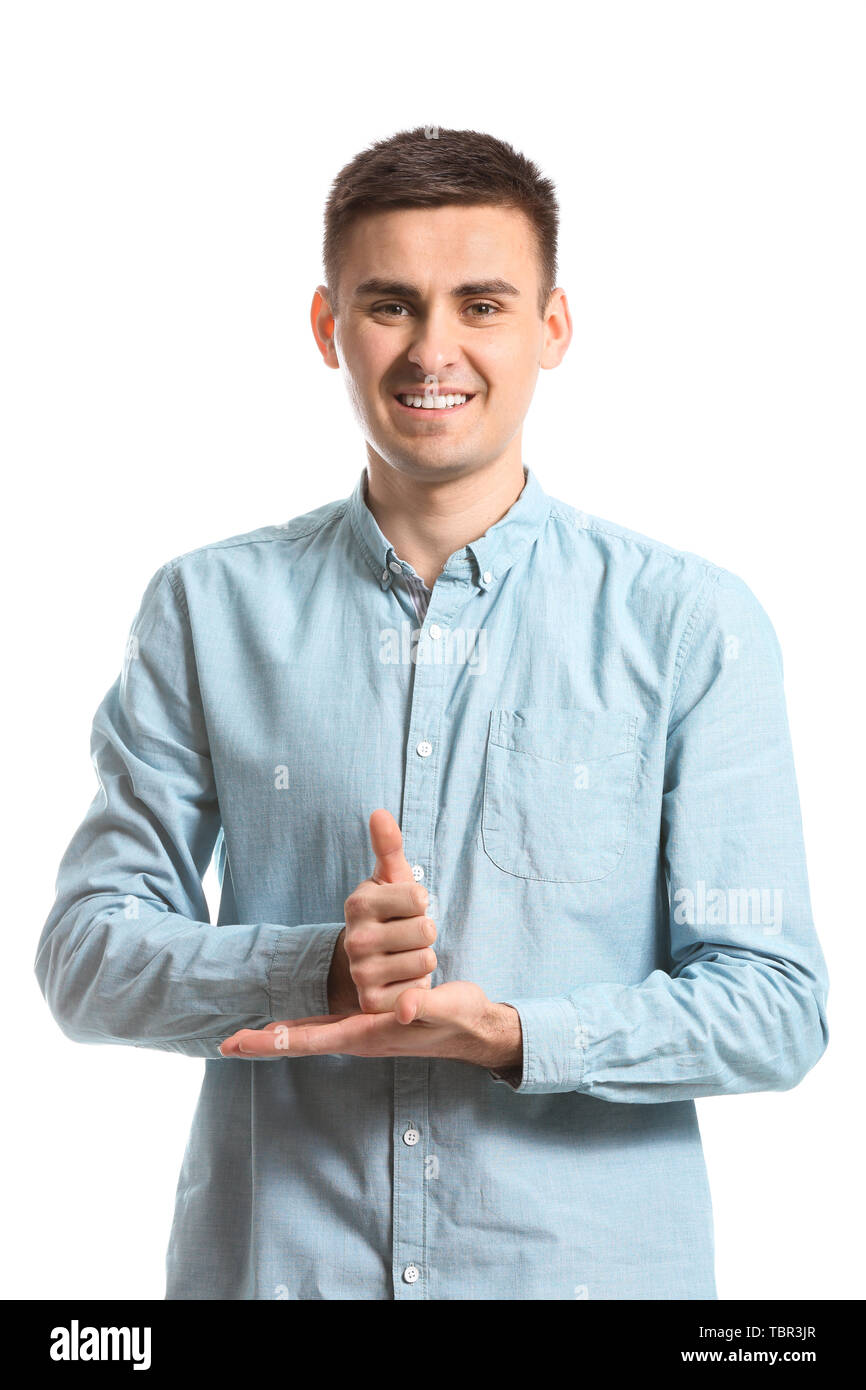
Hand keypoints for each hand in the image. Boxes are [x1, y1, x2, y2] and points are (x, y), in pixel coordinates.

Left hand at [219, 981, 522, 1071]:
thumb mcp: (445, 1008)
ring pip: (312, 1034)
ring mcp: (362, 1033)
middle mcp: (359, 1037)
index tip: (239, 1044)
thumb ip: (424, 1006)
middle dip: (266, 1042)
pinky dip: (304, 1024)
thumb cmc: (460, 1017)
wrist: (475, 1029)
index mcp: (369, 1034)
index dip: (274, 1040)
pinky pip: (327, 1026)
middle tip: (227, 1044)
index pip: (312, 1039)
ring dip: (281, 1035)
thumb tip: (403, 1006)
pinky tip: (291, 1021)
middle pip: (303, 1040)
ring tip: (248, 1035)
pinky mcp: (370, 1024)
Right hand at [327, 808, 436, 1014]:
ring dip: (422, 959)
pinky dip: (417, 986)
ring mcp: (361, 972)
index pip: (419, 897)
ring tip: (403, 956)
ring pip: (426, 961)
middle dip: (424, 933)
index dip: (420, 903)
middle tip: (406, 935)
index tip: (405, 908)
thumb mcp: (390, 877)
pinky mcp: (372, 1002)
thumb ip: (388, 845)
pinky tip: (401, 980)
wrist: (368, 960)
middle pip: (426, 931)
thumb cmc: (388, 912)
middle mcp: (356, 938)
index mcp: (358, 902)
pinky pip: (419, 990)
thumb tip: (379, 811)